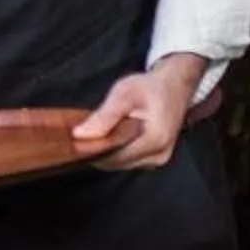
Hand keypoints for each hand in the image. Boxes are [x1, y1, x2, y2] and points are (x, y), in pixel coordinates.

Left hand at [72, 55, 209, 172]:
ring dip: (106, 151)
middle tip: (81, 134)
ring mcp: (158, 159)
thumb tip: (80, 135)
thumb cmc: (151, 87)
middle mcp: (159, 155)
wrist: (174, 86)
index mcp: (154, 140)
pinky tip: (109, 137)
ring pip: (120, 163)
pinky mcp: (155, 158)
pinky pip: (128, 160)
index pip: (113, 157)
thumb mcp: (124, 94)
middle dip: (97, 150)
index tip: (75, 140)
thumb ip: (103, 116)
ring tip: (96, 132)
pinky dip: (116, 150)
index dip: (92, 150)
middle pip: (116, 162)